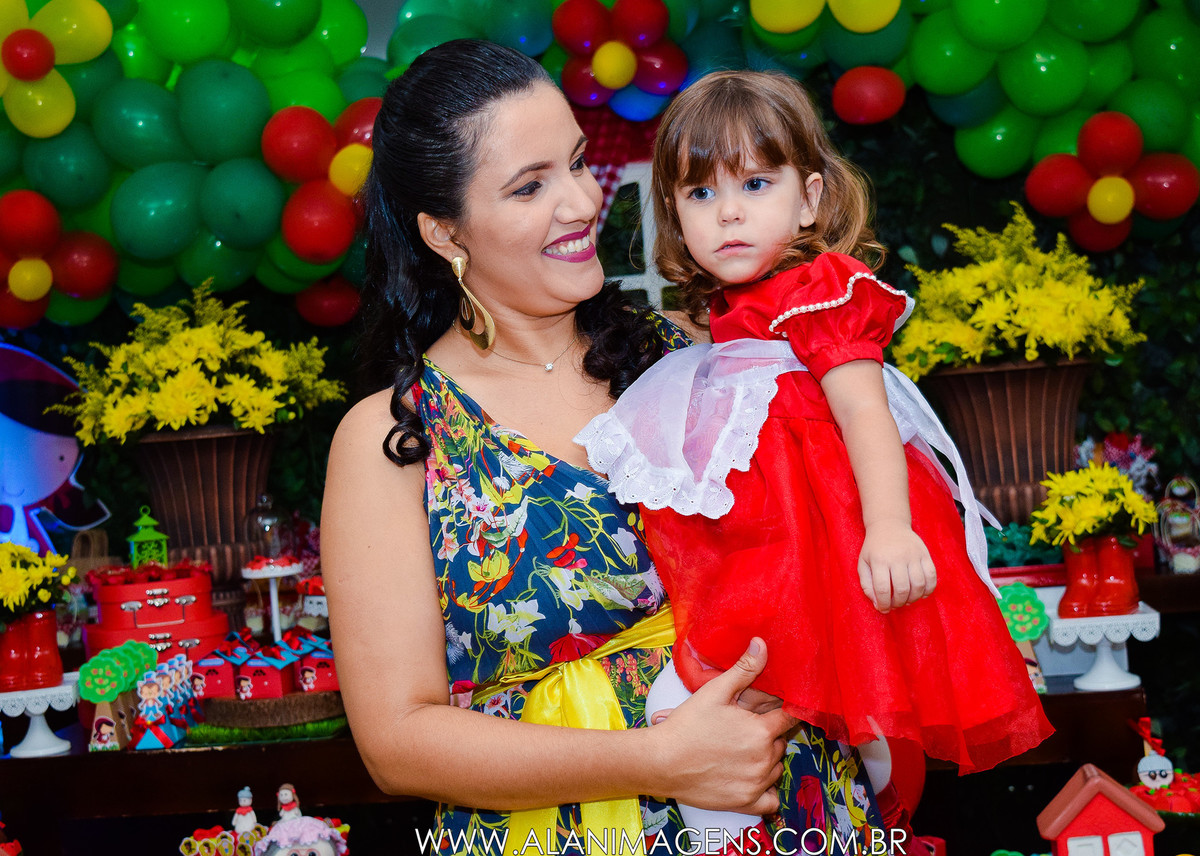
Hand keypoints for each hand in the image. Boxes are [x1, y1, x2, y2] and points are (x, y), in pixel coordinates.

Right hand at [651, 638, 797, 814]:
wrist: (661, 762)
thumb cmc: (687, 726)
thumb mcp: (715, 692)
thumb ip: (744, 669)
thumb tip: (762, 644)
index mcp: (760, 731)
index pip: (790, 718)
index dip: (785, 711)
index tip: (779, 709)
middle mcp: (764, 759)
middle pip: (780, 743)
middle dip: (768, 735)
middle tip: (745, 729)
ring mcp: (756, 783)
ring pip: (776, 768)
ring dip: (767, 759)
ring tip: (742, 750)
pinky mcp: (746, 803)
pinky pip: (772, 800)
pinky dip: (766, 790)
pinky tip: (751, 778)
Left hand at [858, 520, 936, 612]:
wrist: (889, 525)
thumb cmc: (874, 549)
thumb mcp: (863, 564)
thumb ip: (867, 585)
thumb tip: (878, 604)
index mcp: (879, 560)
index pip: (883, 589)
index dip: (884, 604)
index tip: (883, 609)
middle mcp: (897, 557)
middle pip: (902, 589)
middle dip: (899, 603)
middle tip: (895, 604)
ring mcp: (913, 555)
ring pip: (918, 584)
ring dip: (913, 598)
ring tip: (907, 599)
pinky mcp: (925, 554)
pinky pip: (932, 576)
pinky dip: (928, 589)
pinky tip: (920, 593)